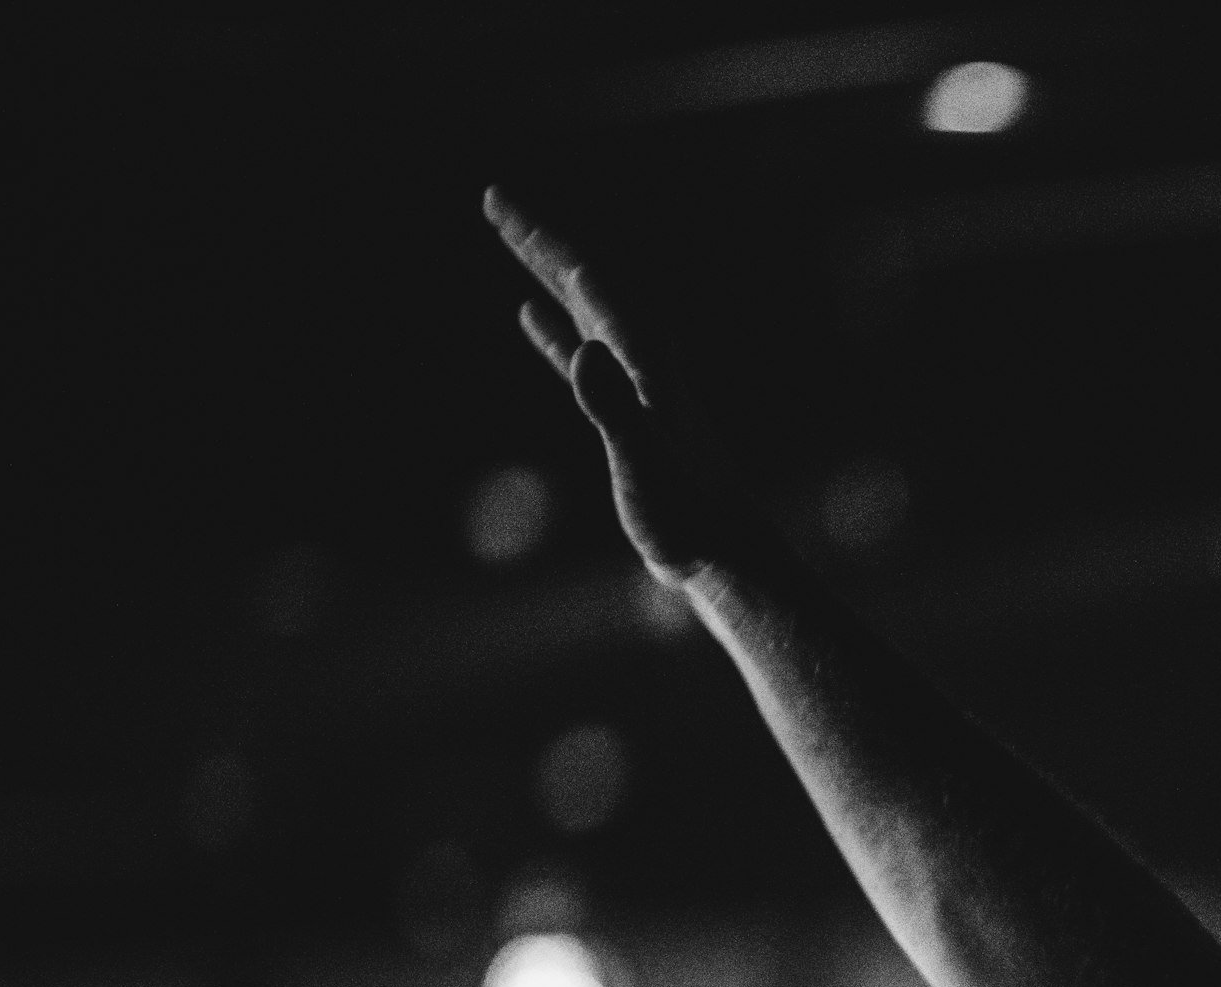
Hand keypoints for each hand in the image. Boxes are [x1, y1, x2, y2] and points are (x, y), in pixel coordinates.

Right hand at [483, 187, 747, 583]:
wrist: (724, 555)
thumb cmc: (686, 517)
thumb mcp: (642, 461)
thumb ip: (615, 406)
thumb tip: (585, 350)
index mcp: (643, 361)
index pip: (586, 280)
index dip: (542, 237)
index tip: (498, 197)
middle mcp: (643, 363)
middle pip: (586, 283)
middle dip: (541, 240)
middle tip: (495, 197)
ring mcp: (637, 387)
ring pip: (583, 311)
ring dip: (547, 274)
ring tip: (515, 238)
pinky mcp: (629, 416)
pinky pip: (582, 356)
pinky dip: (555, 330)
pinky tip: (531, 316)